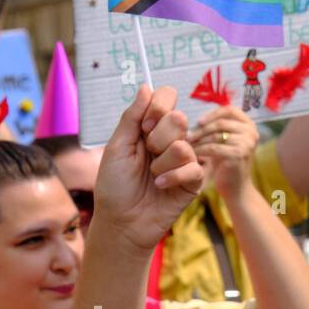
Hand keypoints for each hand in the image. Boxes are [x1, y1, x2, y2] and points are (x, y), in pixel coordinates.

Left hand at [94, 86, 204, 251]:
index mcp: (149, 128)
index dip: (158, 107)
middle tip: (146, 154)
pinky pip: (192, 167)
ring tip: (152, 177)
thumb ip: (131, 118)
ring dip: (161, 163)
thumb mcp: (117, 147)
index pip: (166, 98)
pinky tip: (160, 186)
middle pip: (178, 118)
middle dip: (157, 138)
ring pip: (183, 144)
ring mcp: (183, 160)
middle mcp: (169, 140)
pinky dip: (172, 177)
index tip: (143, 127)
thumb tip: (146, 86)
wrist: (121, 221)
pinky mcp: (193, 180)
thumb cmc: (114, 186)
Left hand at [189, 106, 258, 199]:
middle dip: (201, 129)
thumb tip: (192, 113)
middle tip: (187, 137)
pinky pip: (213, 147)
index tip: (198, 122)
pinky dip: (199, 150)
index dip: (212, 114)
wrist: (236, 188)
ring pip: (215, 135)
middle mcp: (251, 132)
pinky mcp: (238, 155)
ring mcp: (247, 143)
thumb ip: (216, 126)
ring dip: (198, 140)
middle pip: (221, 122)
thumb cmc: (225, 163)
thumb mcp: (224, 141)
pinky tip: (192, 155)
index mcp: (249, 125)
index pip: (229, 109)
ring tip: (187, 145)